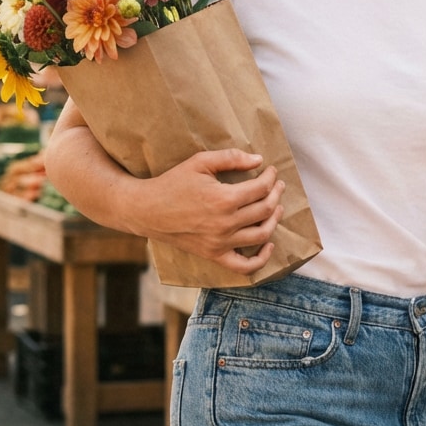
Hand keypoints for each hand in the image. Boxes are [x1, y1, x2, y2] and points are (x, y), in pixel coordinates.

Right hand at [132, 148, 285, 273]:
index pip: (261, 189)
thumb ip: (230, 158)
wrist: (147, 210)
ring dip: (274, 220)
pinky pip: (245, 267)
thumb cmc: (172, 183)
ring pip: (262, 235)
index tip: (270, 171)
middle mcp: (226, 223)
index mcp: (224, 199)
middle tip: (277, 185)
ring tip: (276, 208)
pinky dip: (261, 259)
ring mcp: (221, 242)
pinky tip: (268, 245)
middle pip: (265, 210)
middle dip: (276, 194)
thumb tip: (258, 160)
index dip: (270, 178)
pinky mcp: (215, 255)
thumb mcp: (199, 162)